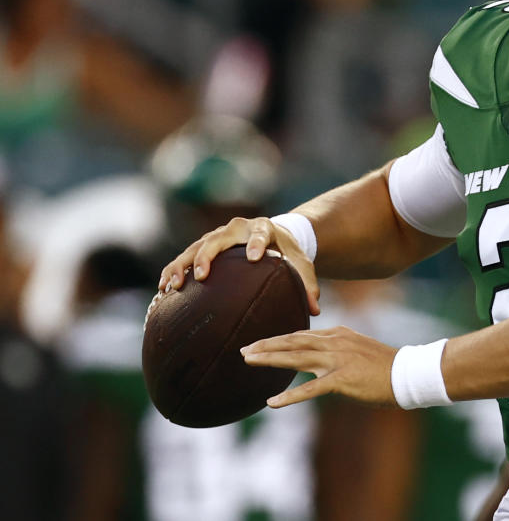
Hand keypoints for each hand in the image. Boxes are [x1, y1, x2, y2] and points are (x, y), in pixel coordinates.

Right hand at [157, 216, 320, 315]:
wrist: (272, 235)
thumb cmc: (287, 252)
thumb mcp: (301, 264)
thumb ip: (308, 285)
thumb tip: (315, 310)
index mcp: (264, 228)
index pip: (261, 233)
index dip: (257, 242)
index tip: (254, 256)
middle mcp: (237, 229)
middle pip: (218, 239)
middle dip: (208, 256)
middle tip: (202, 276)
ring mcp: (217, 236)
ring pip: (195, 247)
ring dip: (182, 265)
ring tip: (173, 286)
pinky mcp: (204, 246)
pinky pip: (184, 257)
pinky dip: (172, 271)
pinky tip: (163, 291)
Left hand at [241, 326, 398, 407]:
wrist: (408, 373)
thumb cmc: (386, 365)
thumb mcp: (359, 349)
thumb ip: (338, 349)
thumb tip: (319, 356)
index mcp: (338, 334)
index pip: (301, 335)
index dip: (278, 339)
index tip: (260, 343)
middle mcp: (334, 342)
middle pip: (293, 341)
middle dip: (266, 345)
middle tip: (243, 349)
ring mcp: (337, 360)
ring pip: (296, 358)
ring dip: (270, 359)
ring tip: (248, 361)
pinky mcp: (341, 379)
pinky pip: (310, 389)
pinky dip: (289, 396)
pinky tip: (272, 402)